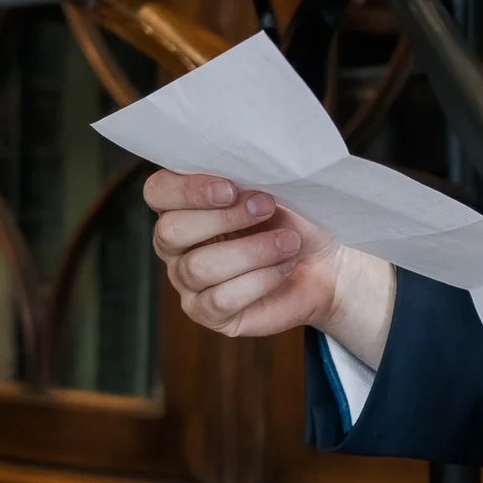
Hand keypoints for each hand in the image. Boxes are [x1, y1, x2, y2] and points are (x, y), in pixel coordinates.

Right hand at [145, 170, 396, 365]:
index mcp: (183, 205)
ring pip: (199, 267)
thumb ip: (246, 176)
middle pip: (170, 231)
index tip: (231, 187)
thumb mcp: (273, 188)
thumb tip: (239, 169)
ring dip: (251, 251)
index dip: (187, 190)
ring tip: (288, 243)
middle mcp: (176, 245)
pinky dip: (260, 280)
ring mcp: (188, 282)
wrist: (325, 262)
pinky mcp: (209, 313)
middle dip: (224, 218)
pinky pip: (221, 299)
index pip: (157, 192)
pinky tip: (284, 267)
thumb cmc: (294, 220)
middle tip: (267, 207)